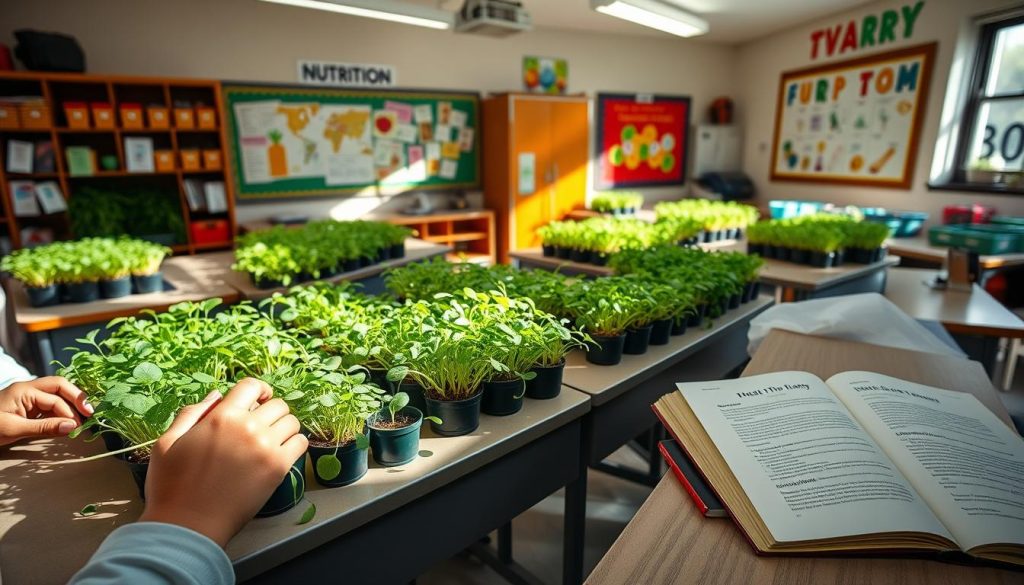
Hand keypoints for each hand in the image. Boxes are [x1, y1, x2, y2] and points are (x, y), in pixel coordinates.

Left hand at [0, 376, 93, 446]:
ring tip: (82, 419)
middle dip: (77, 398)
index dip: (69, 413)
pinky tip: (66, 421)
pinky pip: (49, 404)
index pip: (55, 398)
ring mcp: (27, 396)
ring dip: (70, 405)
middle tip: (90, 414)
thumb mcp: (14, 429)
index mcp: (24, 390)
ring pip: (56, 394)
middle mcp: (28, 389)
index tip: (78, 428)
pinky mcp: (26, 406)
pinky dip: (60, 412)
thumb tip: (73, 426)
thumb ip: (44, 427)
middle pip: (60, 386)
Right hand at [139, 378, 306, 547]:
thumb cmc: (172, 486)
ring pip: (292, 422)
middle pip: (277, 404)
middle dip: (270, 411)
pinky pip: (300, 443)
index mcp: (222, 417)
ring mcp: (266, 447)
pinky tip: (281, 452)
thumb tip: (217, 395)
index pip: (252, 386)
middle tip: (262, 425)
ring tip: (272, 439)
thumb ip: (192, 413)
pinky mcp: (278, 469)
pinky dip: (294, 444)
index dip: (259, 390)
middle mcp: (248, 427)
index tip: (259, 399)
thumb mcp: (168, 442)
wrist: (187, 525)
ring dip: (283, 427)